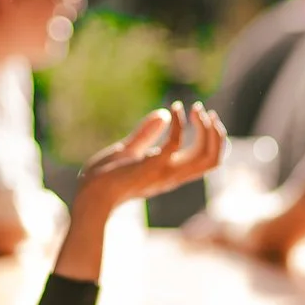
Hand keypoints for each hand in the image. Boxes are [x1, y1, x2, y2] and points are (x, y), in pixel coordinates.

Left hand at [72, 103, 227, 219]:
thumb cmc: (104, 178)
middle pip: (213, 160)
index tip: (204, 119)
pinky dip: (179, 123)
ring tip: (195, 109)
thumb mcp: (128, 152)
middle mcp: (173, 176)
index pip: (207, 163)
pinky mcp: (152, 165)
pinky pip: (176, 142)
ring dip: (206, 129)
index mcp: (171, 174)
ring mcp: (164, 172)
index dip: (214, 141)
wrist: (88, 195)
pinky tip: (174, 109)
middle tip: (205, 111)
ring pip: (204, 155)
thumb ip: (146, 134)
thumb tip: (164, 113)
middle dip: (216, 133)